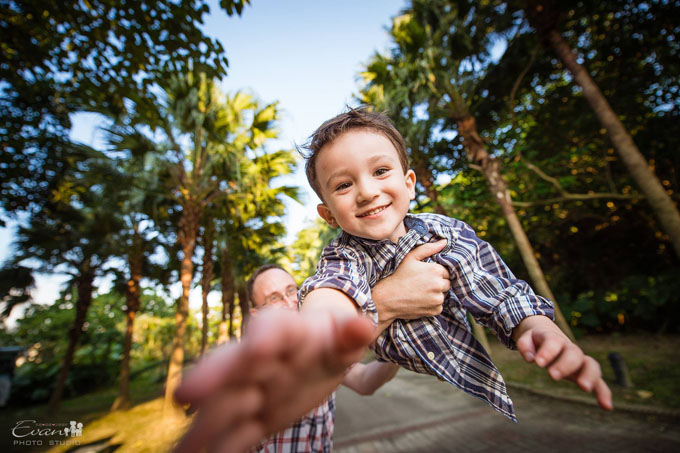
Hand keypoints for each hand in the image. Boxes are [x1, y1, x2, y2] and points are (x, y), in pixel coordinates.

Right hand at [174, 308, 374, 452]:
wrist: (314, 354)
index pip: (274, 331)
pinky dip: (216, 447)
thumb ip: (351, 334)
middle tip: (187, 395)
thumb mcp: (344, 336)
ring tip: (180, 451)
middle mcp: (257, 359)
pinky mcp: (250, 418)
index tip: (259, 350)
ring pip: (223, 404)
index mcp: (285, 332)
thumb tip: (362, 326)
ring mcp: (249, 389)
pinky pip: (231, 434)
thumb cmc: (329, 340)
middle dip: (212, 378)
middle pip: (233, 366)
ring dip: (204, 425)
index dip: (265, 339)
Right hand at [372, 239, 449, 333]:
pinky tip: (421, 300)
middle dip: (438, 283)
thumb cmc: (398, 276)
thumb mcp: (410, 258)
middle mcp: (440, 285)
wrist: (388, 298)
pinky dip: (433, 304)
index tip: (425, 275)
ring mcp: (438, 299)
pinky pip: (439, 305)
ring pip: (443, 294)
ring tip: (421, 292)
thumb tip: (444, 242)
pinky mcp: (436, 310)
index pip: (446, 271)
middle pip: (447, 283)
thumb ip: (428, 248)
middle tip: (423, 284)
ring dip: (436, 293)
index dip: (436, 273)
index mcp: (436, 270)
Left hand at [513, 315, 612, 410]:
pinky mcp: (585, 374)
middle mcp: (570, 349)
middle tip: (553, 375)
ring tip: (584, 388)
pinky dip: (604, 392)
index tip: (538, 363)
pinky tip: (607, 406)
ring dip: (590, 376)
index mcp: (554, 339)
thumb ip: (525, 345)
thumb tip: (530, 358)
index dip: (547, 351)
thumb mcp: (526, 338)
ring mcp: (579, 361)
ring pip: (591, 365)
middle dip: (565, 364)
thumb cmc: (535, 340)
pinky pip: (599, 382)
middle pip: (574, 353)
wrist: (547, 336)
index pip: (553, 342)